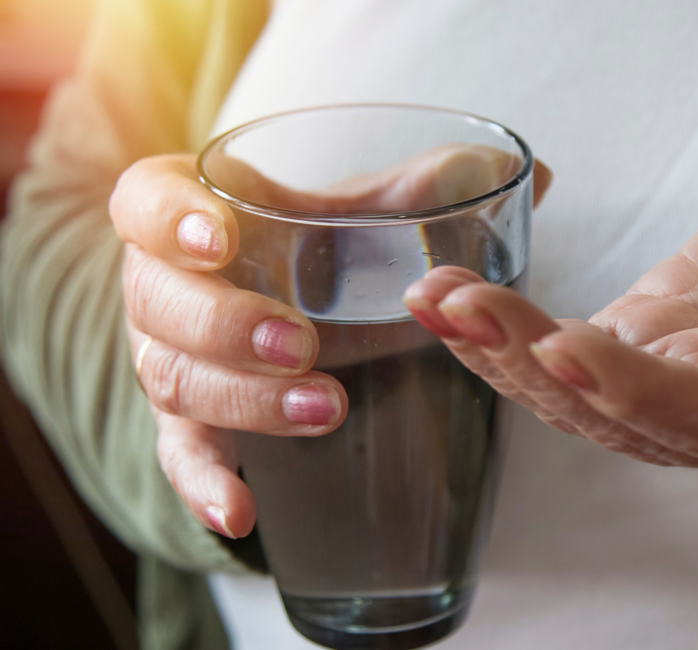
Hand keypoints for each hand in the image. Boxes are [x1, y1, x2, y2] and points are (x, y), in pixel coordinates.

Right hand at [110, 148, 551, 537]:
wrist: (316, 311)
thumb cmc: (342, 249)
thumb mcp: (384, 211)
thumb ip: (447, 187)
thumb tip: (534, 177)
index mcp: (205, 213)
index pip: (147, 200)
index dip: (169, 218)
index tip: (222, 237)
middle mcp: (172, 286)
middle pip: (158, 301)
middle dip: (225, 324)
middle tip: (304, 343)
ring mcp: (176, 359)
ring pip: (173, 381)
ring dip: (243, 400)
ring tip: (325, 408)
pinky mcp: (195, 425)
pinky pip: (182, 458)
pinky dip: (204, 485)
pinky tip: (242, 512)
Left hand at [404, 168, 697, 469]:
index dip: (633, 388)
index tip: (564, 345)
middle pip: (612, 411)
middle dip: (530, 361)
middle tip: (462, 305)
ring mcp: (670, 384)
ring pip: (572, 391)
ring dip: (498, 348)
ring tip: (433, 298)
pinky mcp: (640, 344)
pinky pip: (565, 352)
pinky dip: (508, 329)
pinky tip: (455, 299)